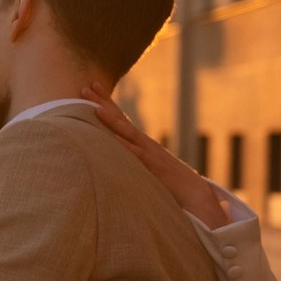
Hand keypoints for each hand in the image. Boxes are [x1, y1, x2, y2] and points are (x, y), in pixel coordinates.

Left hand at [83, 99, 233, 228]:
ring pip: (127, 132)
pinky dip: (124, 146)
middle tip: (86, 87)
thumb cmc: (169, 183)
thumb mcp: (147, 167)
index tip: (92, 87)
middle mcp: (145, 143)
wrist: (194, 193)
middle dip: (103, 102)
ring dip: (111, 120)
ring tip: (96, 108)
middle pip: (121, 119)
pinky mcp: (154, 167)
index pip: (121, 118)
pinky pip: (136, 155)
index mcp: (142, 142)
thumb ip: (134, 160)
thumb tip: (116, 157)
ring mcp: (150, 152)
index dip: (106, 102)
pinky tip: (112, 138)